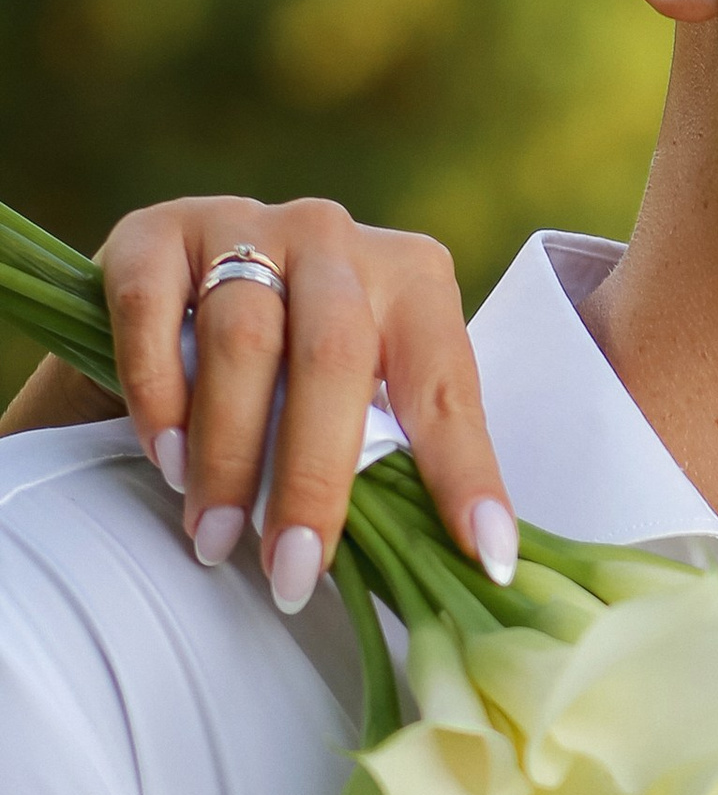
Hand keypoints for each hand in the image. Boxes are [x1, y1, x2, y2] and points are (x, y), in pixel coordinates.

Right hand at [67, 196, 509, 614]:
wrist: (171, 296)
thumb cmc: (284, 366)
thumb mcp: (354, 392)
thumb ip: (390, 449)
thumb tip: (449, 563)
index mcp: (411, 278)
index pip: (445, 387)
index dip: (465, 475)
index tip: (487, 557)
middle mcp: (335, 239)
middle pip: (335, 360)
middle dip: (314, 480)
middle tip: (293, 570)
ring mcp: (244, 223)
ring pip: (242, 340)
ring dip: (229, 453)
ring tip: (215, 534)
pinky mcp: (155, 231)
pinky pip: (153, 310)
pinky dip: (158, 394)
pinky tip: (167, 458)